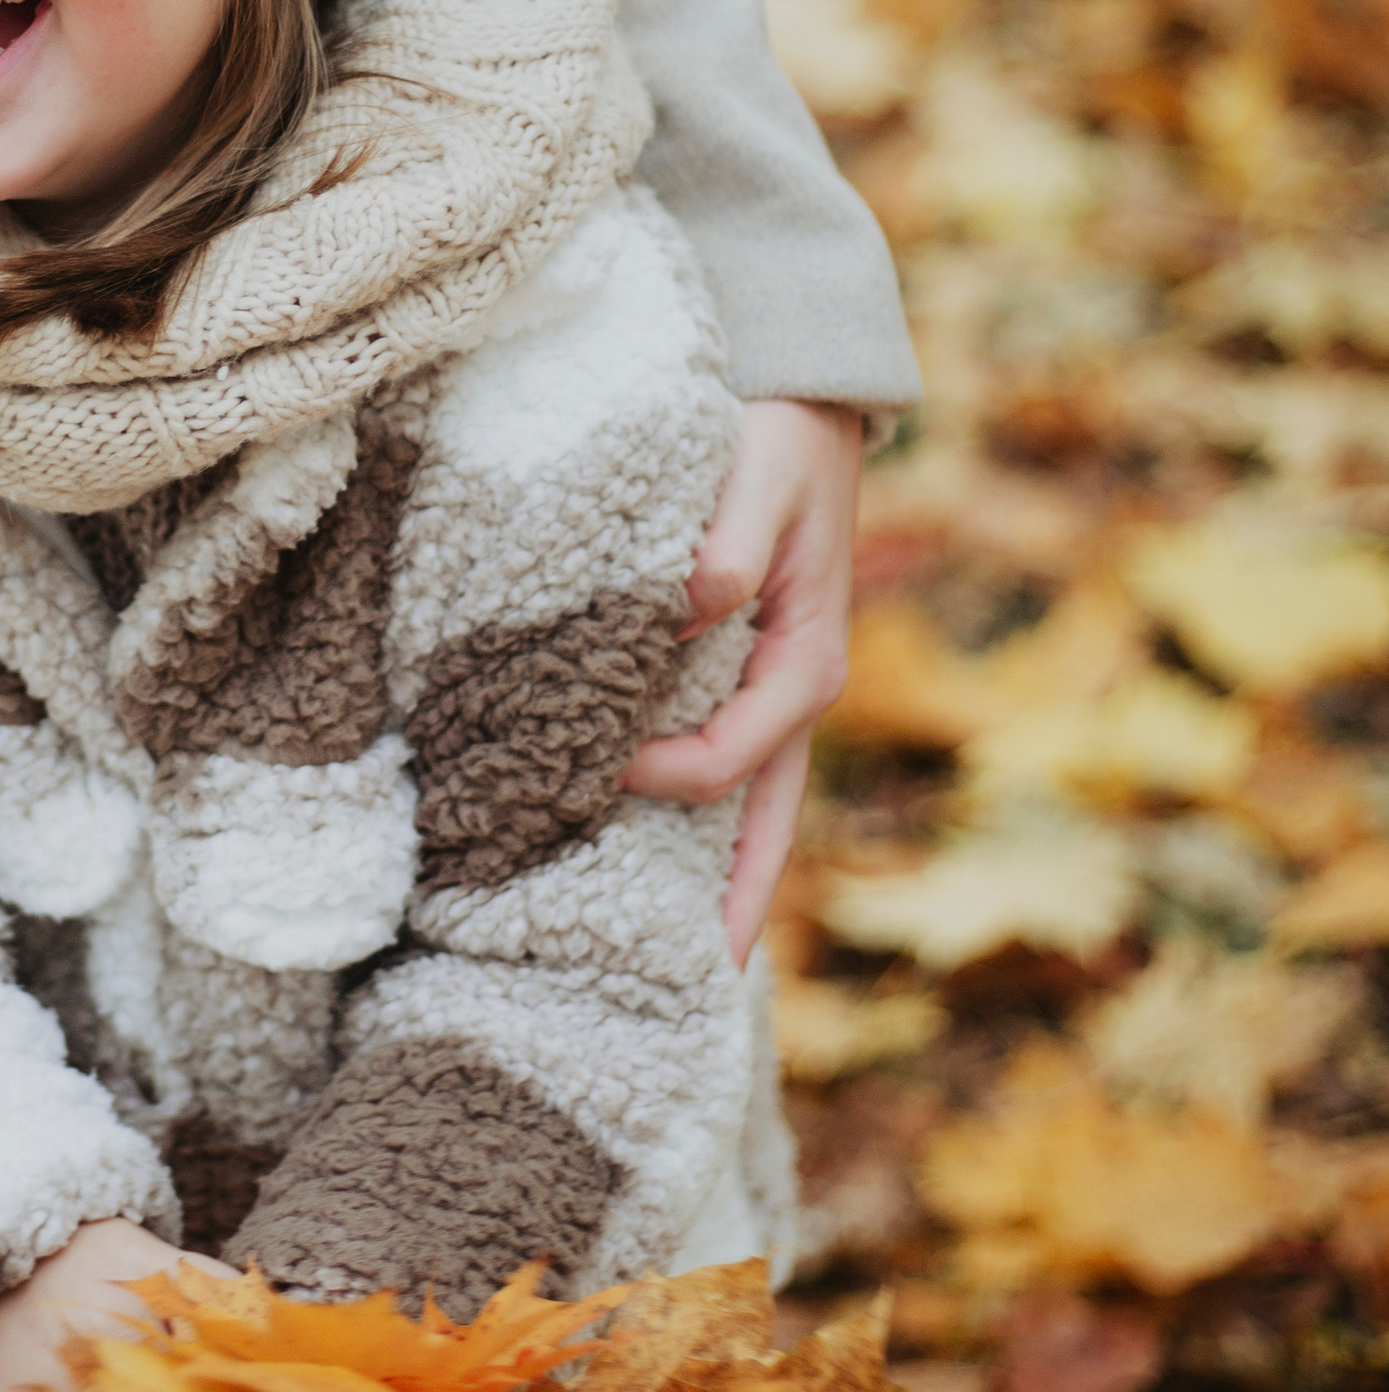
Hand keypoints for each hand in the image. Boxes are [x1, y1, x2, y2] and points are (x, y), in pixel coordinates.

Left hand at [622, 397, 862, 966]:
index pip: (727, 764)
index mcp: (804, 665)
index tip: (585, 766)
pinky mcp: (740, 682)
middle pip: (756, 835)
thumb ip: (726, 541)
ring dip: (697, 883)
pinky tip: (638, 863)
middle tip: (640, 986)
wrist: (805, 405)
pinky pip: (719, 775)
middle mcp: (794, 699)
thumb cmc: (778, 438)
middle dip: (716, 917)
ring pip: (741, 818)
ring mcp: (770, 700)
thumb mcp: (760, 474)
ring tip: (635, 958)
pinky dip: (686, 824)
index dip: (656, 781)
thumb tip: (687, 605)